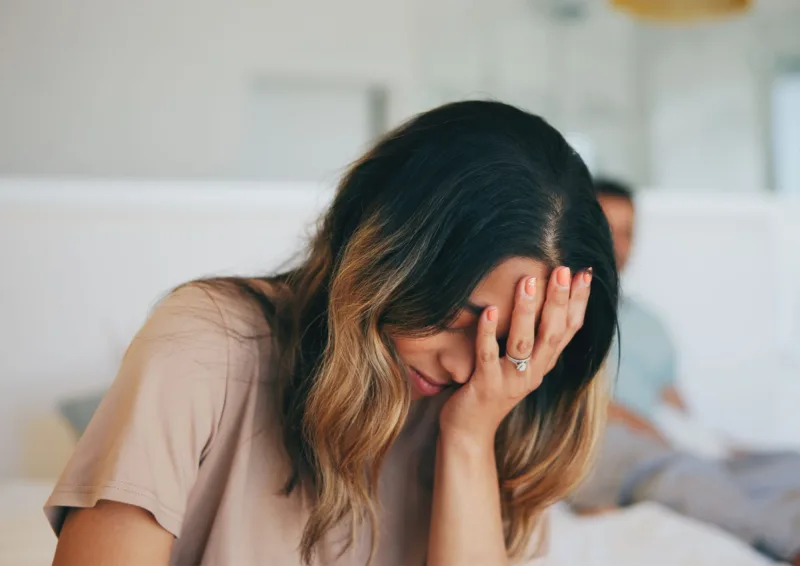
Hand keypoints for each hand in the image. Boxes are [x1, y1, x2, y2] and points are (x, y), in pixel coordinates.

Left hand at [439, 266, 591, 446]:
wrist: (468, 432)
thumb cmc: (489, 389)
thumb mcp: (516, 363)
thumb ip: (528, 337)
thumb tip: (537, 297)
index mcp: (543, 364)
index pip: (569, 330)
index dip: (579, 302)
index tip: (584, 272)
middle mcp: (532, 373)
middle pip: (551, 334)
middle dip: (559, 300)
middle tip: (562, 269)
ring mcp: (510, 382)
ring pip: (522, 344)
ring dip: (526, 311)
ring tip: (528, 280)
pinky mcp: (485, 387)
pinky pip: (487, 357)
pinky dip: (488, 333)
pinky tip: (488, 310)